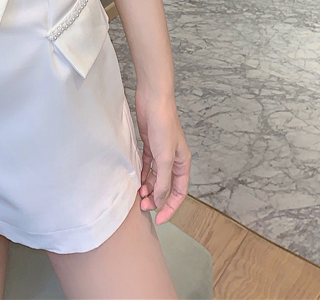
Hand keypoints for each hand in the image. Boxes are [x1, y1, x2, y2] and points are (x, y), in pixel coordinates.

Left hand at [133, 89, 190, 224]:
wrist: (153, 100)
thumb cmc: (163, 125)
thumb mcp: (164, 156)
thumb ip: (163, 179)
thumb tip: (159, 199)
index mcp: (182, 163)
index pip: (179, 192)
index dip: (170, 207)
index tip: (158, 219)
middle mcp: (173, 159)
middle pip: (166, 186)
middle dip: (156, 198)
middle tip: (142, 207)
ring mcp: (161, 152)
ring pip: (156, 177)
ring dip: (148, 187)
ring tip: (138, 196)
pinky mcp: (150, 144)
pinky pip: (147, 165)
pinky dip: (143, 174)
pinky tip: (137, 181)